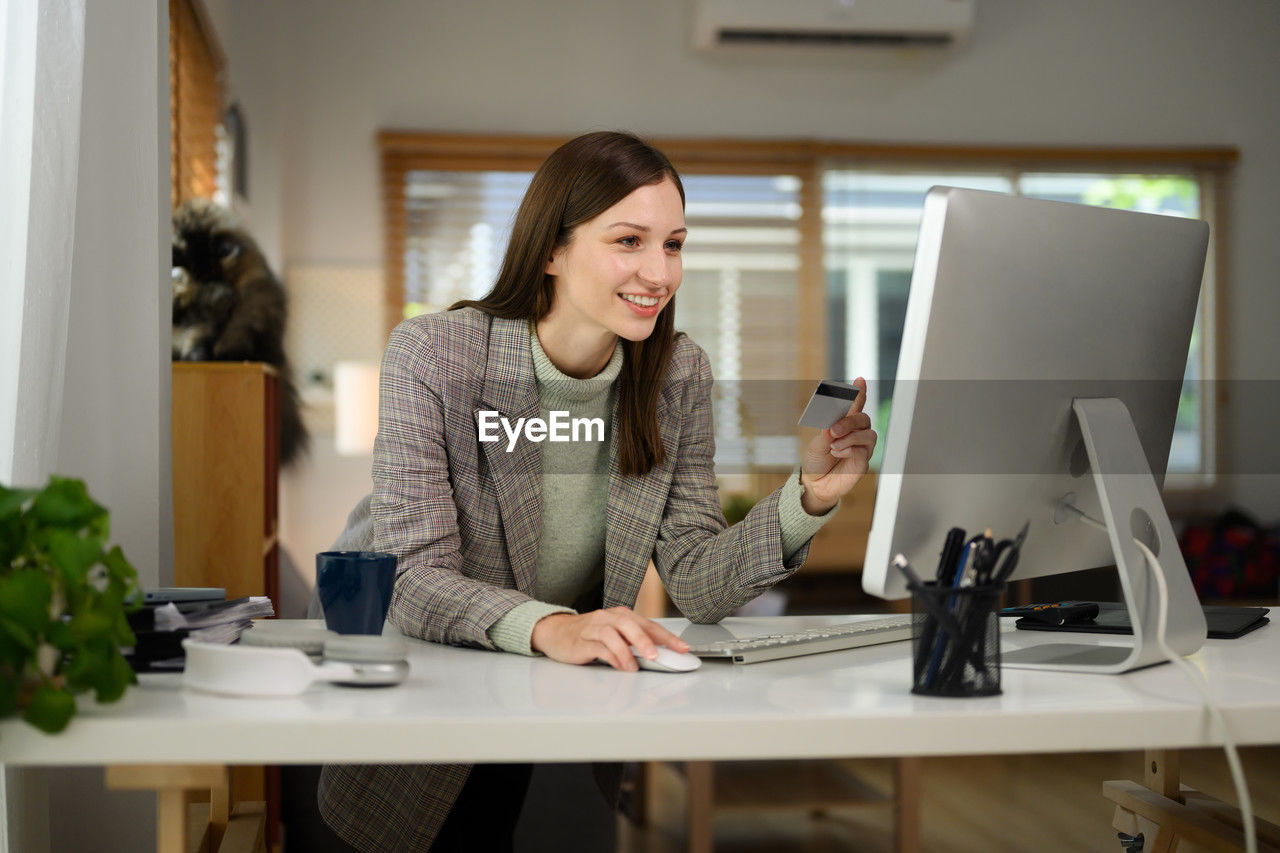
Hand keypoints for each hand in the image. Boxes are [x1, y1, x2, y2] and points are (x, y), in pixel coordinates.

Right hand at [530, 607, 689, 671]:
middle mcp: (609, 617)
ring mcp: (594, 628)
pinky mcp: (581, 641)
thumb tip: (661, 656)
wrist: (557, 632)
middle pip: (630, 624)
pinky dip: (610, 657)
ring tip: (635, 667)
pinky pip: (598, 648)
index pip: (649, 624)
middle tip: (657, 656)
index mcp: (621, 615)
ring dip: (626, 651)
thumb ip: (635, 643)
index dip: (667, 637)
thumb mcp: (616, 635)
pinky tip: (619, 666)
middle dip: (646, 640)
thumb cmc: (590, 635)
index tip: (682, 648)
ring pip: (612, 634)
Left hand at [799, 377, 876, 513]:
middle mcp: (857, 434)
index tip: (860, 380)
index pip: (855, 406)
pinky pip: (863, 451)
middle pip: (863, 419)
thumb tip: (832, 426)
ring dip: (849, 438)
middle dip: (849, 422)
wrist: (814, 483)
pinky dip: (849, 450)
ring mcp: (862, 447)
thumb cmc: (816, 460)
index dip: (859, 393)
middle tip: (833, 430)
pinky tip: (837, 453)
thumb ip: (826, 433)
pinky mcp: (863, 462)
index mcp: (844, 424)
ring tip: (833, 445)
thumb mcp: (817, 444)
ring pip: (867, 435)